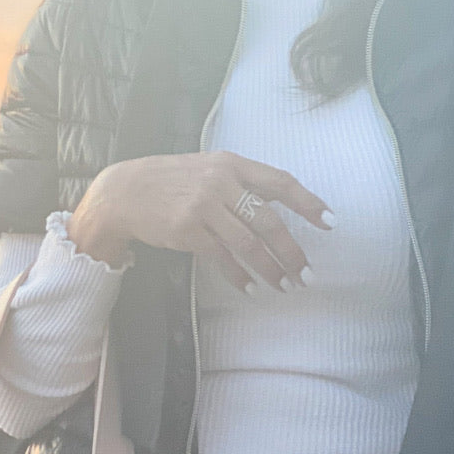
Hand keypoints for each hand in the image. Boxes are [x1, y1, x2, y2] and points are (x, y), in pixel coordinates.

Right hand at [66, 151, 334, 292]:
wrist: (123, 193)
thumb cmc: (167, 182)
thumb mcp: (205, 169)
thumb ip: (237, 182)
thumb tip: (272, 202)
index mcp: (231, 164)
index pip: (281, 183)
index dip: (309, 203)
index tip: (330, 223)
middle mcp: (221, 184)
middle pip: (268, 220)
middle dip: (291, 250)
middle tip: (307, 273)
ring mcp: (203, 208)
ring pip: (248, 243)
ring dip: (269, 269)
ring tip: (284, 286)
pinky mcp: (187, 231)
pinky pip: (221, 258)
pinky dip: (238, 276)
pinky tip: (250, 288)